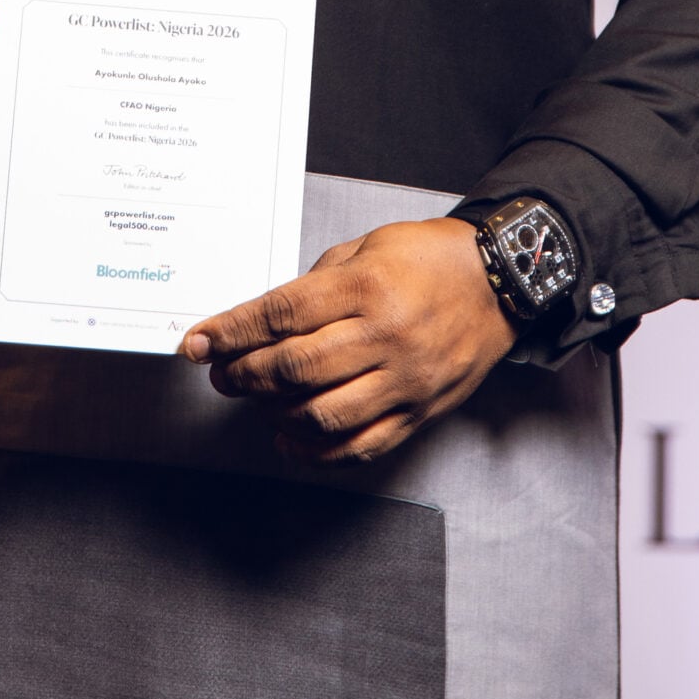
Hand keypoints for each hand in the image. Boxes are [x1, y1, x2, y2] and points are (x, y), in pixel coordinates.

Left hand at [180, 216, 514, 465]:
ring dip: (273, 412)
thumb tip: (261, 322)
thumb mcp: (367, 248)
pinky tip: (290, 438)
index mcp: (367, 287)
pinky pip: (360, 446)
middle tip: (221, 372)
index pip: (281, 315)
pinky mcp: (420, 412)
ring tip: (254, 399)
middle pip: (294, 367)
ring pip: (321, 414)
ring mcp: (405, 380)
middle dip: (243, 373)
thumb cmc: (430, 259)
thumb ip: (315, 285)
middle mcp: (386, 337)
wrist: (500, 282)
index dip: (231, 331)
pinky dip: (317, 450)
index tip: (198, 342)